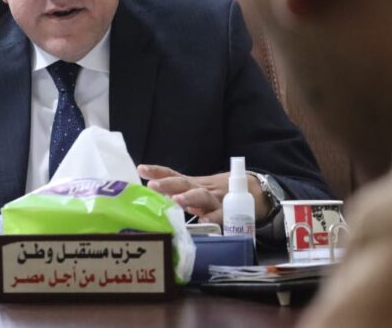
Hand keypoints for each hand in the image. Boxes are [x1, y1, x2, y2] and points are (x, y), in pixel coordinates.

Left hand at [136, 164, 269, 223]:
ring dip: (189, 198)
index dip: (157, 172)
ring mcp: (215, 200)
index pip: (173, 174)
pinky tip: (204, 222)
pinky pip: (220, 215)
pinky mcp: (228, 212)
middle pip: (184, 183)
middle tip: (153, 186)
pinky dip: (213, 218)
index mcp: (192, 184)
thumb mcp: (196, 192)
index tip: (141, 169)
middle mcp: (201, 189)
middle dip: (168, 184)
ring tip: (176, 201)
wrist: (250, 192)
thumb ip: (178, 194)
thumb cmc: (215, 195)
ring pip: (201, 196)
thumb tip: (152, 198)